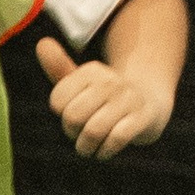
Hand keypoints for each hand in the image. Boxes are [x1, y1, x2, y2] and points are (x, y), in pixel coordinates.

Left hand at [35, 35, 173, 160]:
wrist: (152, 100)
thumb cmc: (106, 94)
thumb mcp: (83, 81)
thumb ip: (59, 68)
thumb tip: (42, 43)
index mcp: (91, 71)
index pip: (58, 100)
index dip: (61, 114)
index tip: (72, 114)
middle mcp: (110, 82)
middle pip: (73, 117)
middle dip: (71, 132)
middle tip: (79, 134)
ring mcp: (128, 100)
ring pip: (93, 131)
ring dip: (86, 147)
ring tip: (88, 148)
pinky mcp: (143, 118)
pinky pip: (117, 139)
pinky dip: (105, 151)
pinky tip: (104, 151)